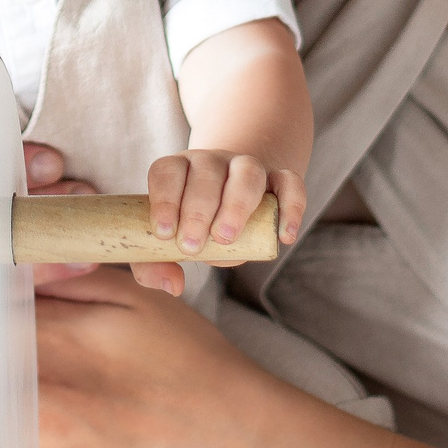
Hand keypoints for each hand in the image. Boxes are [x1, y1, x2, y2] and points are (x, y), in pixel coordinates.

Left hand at [135, 150, 306, 293]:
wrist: (228, 203)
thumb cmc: (190, 226)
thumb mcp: (168, 243)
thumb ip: (156, 263)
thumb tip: (174, 285)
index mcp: (179, 170)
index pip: (167, 172)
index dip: (164, 200)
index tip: (164, 233)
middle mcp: (212, 162)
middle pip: (206, 173)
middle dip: (197, 210)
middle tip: (192, 246)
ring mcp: (246, 166)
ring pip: (247, 172)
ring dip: (237, 204)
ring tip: (226, 238)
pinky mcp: (278, 178)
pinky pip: (290, 183)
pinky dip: (291, 207)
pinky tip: (285, 236)